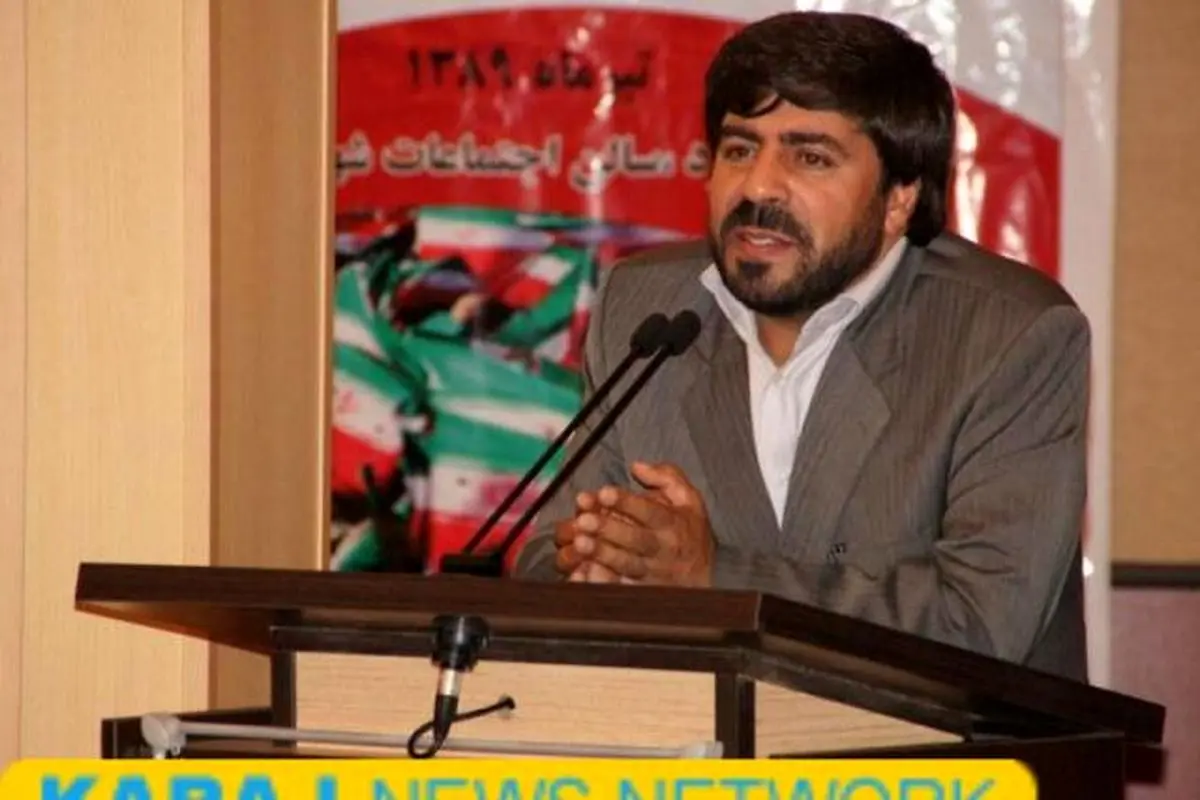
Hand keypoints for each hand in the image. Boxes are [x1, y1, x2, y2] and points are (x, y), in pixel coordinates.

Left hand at [566, 462, 714, 586]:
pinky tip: (582, 573)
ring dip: (602, 554)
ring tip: (580, 542)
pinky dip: (601, 583)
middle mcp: (663, 549)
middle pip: (636, 540)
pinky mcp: (641, 591)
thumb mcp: (689, 498)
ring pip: (626, 565)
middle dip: (609, 529)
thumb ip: (666, 476)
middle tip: (584, 519)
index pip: (650, 512)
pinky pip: (620, 588)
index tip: (604, 492)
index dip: (627, 502)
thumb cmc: (689, 532)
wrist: (707, 578)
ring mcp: (652, 573)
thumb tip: (637, 466)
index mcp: (672, 523)